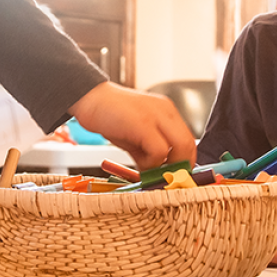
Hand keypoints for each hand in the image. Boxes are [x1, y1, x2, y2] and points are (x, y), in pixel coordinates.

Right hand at [68, 82, 197, 167]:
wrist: (87, 98)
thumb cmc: (109, 116)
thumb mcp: (134, 135)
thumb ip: (149, 152)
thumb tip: (157, 174)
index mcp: (166, 113)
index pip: (187, 141)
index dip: (183, 162)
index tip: (174, 176)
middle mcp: (166, 111)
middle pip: (189, 145)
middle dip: (180, 167)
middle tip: (164, 178)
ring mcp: (157, 115)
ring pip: (181, 147)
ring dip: (166, 166)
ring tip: (146, 168)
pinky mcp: (144, 123)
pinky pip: (160, 151)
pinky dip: (152, 163)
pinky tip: (138, 162)